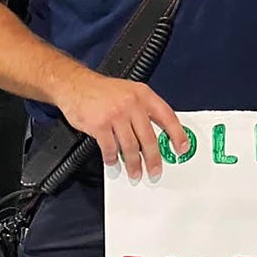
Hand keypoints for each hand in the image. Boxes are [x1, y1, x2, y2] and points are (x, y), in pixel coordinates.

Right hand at [56, 70, 183, 181]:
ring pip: (130, 146)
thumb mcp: (130, 91)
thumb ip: (144, 109)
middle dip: (154, 158)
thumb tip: (159, 133)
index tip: (182, 148)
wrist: (74, 84)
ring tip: (136, 172)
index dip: (177, 134)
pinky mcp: (99, 125)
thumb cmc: (103, 90)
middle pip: (149, 137)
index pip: (167, 116)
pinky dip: (112, 158)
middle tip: (156, 170)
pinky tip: (113, 162)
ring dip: (134, 163)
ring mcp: (115, 115)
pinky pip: (109, 148)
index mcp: (143, 95)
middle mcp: (132, 104)